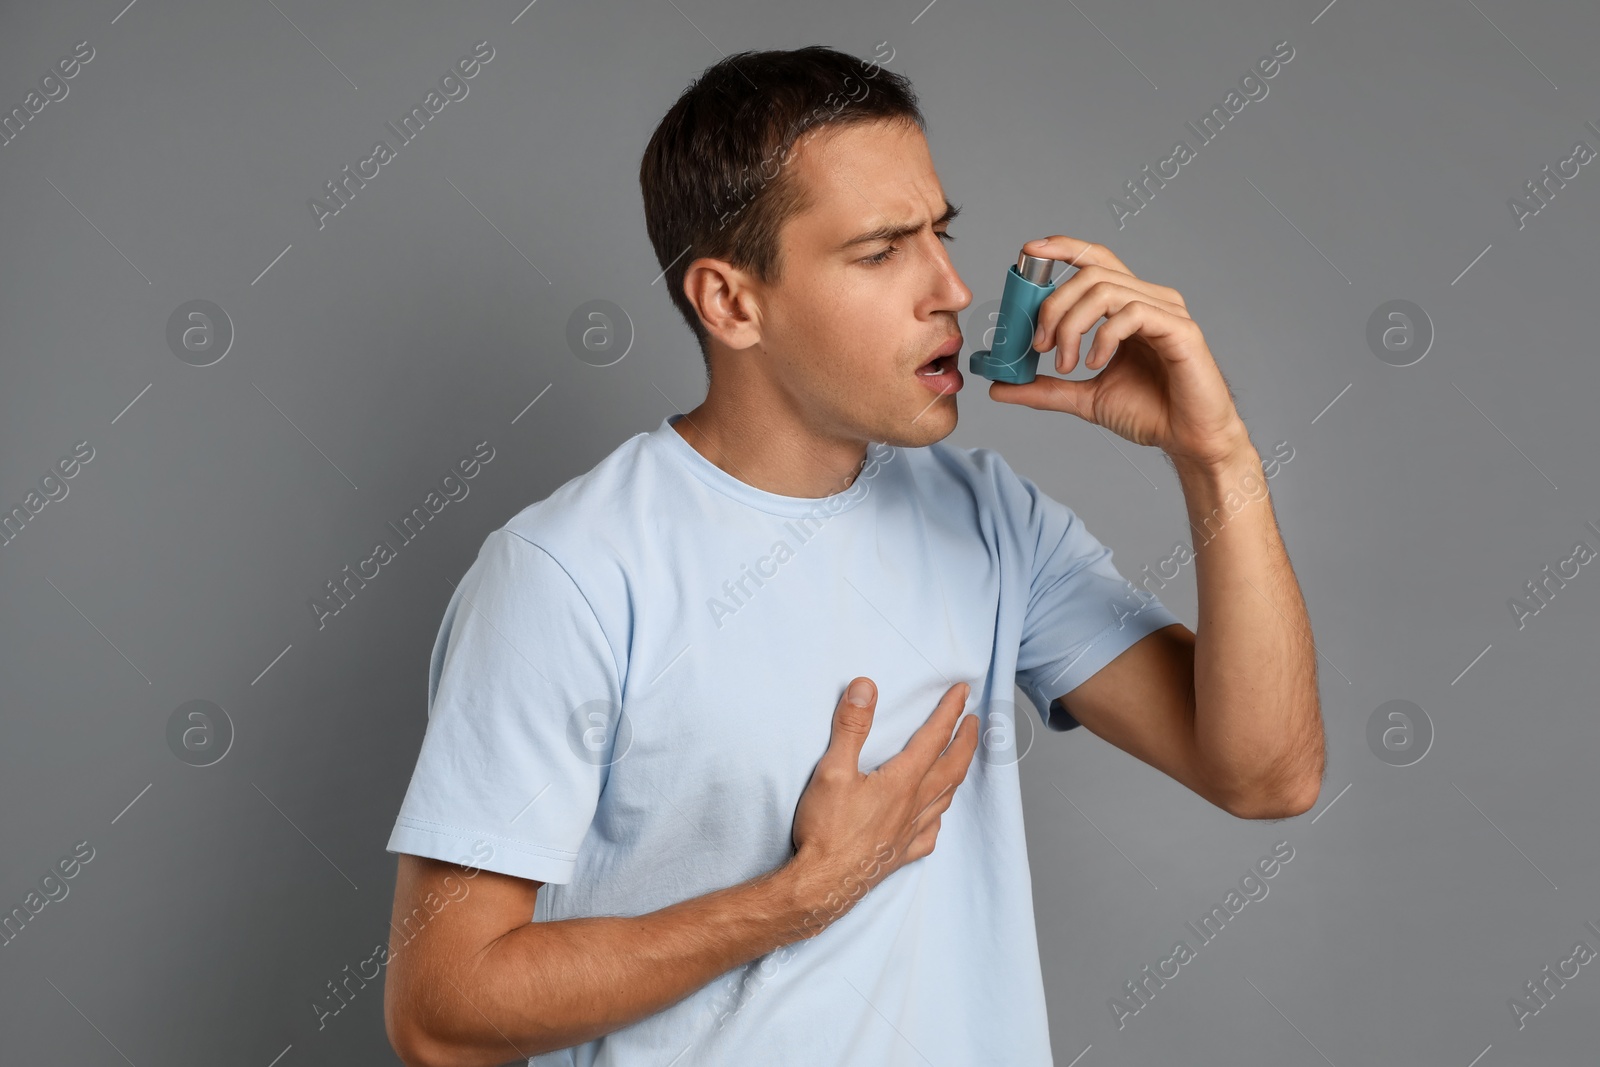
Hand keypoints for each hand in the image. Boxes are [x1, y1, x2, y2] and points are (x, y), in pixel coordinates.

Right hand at [787, 678, 977, 936]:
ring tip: (960, 761)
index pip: (935, 737)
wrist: (823, 885)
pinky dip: (938, 817)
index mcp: (902, 781)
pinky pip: (929, 833)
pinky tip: (934, 817)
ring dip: (958, 773)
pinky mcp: (900, 854)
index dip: (950, 711)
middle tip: (975, 721)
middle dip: (966, 740)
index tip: (963, 692)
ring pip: (946, 798)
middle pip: (952, 767)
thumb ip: (851, 727)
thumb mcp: (832, 770)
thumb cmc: (826, 830)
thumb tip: (865, 687)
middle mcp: (914, 805)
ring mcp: (910, 832)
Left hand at [989, 235, 1249, 468]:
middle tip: (1038, 345)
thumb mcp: (1084, 397)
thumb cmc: (1148, 413)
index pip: (1094, 260)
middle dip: (1053, 305)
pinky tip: (1096, 365)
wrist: (1189, 440)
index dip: (1062, 248)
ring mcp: (1166, 311)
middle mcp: (1148, 299)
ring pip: (1105, 289)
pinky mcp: (1181, 329)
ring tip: (1065, 362)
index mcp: (1127, 306)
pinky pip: (1132, 313)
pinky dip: (1103, 337)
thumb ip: (1044, 388)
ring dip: (1072, 325)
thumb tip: (999, 387)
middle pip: (1091, 273)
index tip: (1027, 253)